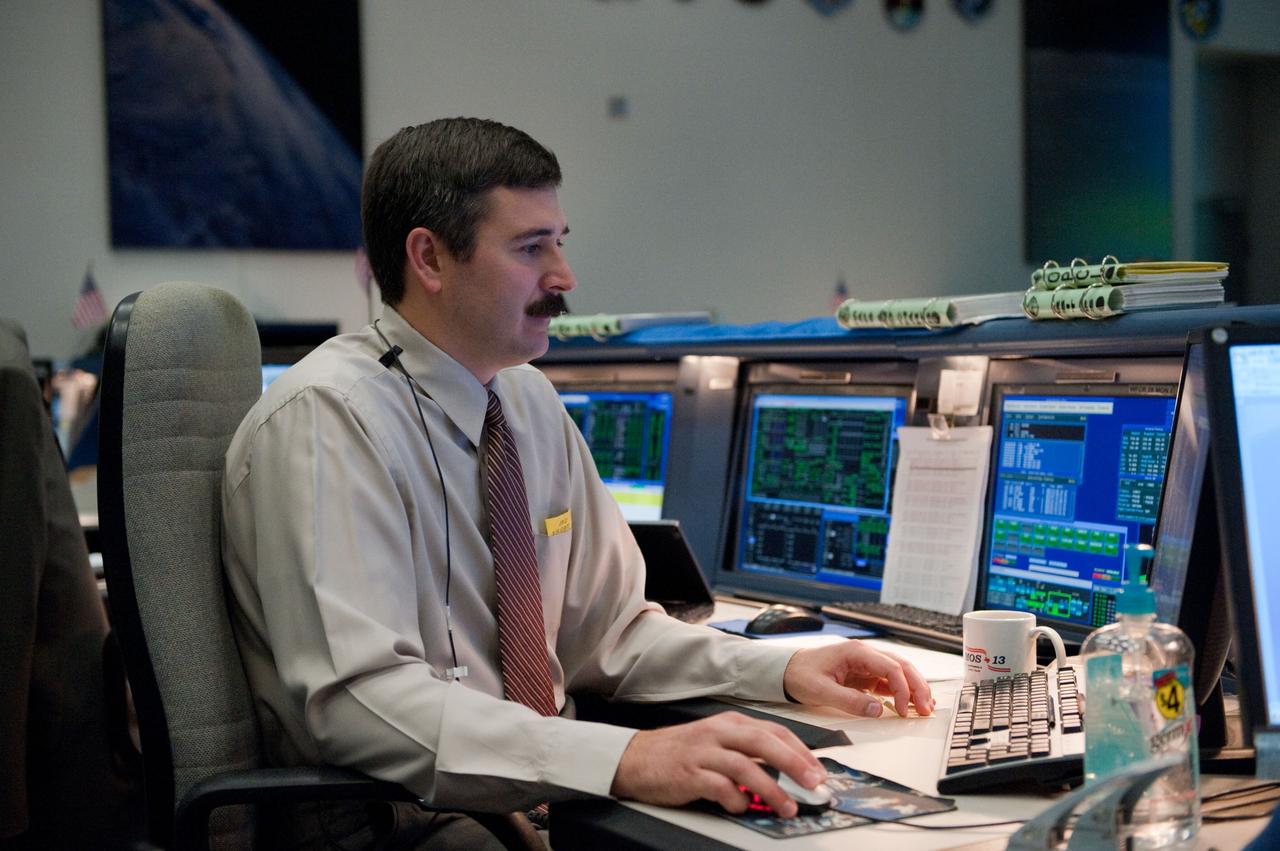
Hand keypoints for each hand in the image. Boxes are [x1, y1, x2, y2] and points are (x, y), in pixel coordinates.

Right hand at [610, 712, 825, 817]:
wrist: (636, 757)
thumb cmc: (680, 752)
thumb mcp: (717, 741)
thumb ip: (748, 751)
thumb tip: (787, 771)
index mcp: (729, 723)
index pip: (773, 731)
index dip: (800, 750)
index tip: (818, 769)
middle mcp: (718, 733)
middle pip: (762, 742)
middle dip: (793, 763)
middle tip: (813, 783)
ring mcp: (702, 752)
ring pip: (744, 766)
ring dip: (770, 788)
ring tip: (787, 806)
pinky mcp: (688, 774)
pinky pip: (718, 787)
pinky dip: (734, 799)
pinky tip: (741, 807)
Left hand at [783, 640, 934, 718]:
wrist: (786, 670)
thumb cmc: (800, 674)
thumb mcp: (820, 690)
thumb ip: (849, 701)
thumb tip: (877, 710)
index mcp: (856, 652)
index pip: (890, 667)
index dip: (902, 689)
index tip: (902, 709)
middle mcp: (865, 654)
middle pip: (901, 666)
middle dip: (917, 687)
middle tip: (926, 709)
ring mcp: (866, 664)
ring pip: (899, 672)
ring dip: (914, 688)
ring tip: (925, 707)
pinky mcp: (865, 674)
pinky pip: (889, 681)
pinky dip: (902, 692)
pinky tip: (910, 704)